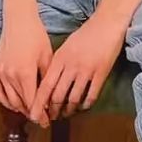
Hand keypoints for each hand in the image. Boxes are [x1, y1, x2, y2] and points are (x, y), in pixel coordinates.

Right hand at [0, 8, 53, 116]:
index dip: (40, 115)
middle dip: (32, 113)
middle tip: (41, 118)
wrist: (18, 20)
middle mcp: (10, 76)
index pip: (33, 102)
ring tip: (30, 112)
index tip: (47, 122)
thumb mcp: (47, 57)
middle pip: (21, 104)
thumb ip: (47, 80)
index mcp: (25, 73)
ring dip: (20, 109)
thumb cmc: (36, 36)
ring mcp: (0, 73)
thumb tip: (51, 98)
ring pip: (10, 100)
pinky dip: (6, 101)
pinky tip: (14, 103)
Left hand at [28, 12, 127, 127]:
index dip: (39, 103)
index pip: (45, 86)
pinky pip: (91, 95)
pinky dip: (86, 104)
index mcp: (60, 59)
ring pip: (73, 98)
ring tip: (66, 114)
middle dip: (52, 110)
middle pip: (57, 95)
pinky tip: (83, 107)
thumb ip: (57, 63)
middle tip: (51, 118)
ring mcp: (86, 70)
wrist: (107, 23)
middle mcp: (71, 66)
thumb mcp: (66, 46)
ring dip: (69, 110)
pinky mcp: (101, 73)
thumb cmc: (86, 34)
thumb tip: (49, 82)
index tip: (34, 114)